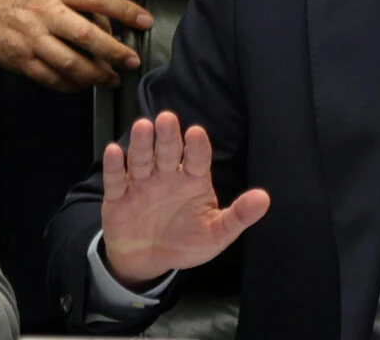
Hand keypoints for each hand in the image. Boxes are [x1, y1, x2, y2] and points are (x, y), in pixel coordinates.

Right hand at [0, 0, 153, 91]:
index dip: (126, 10)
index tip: (145, 21)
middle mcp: (45, 12)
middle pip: (87, 35)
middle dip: (115, 51)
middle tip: (132, 60)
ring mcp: (31, 38)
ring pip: (70, 63)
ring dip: (96, 75)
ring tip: (111, 78)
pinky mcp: (19, 59)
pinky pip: (51, 78)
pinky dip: (71, 84)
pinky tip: (84, 84)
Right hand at [101, 111, 270, 287]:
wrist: (149, 261)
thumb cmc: (186, 241)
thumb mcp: (216, 234)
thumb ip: (238, 216)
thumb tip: (264, 199)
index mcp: (193, 180)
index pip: (198, 159)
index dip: (197, 146)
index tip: (196, 132)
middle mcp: (168, 176)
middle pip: (168, 152)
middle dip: (168, 136)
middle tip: (167, 118)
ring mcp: (142, 184)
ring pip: (142, 160)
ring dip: (142, 144)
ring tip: (143, 126)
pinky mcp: (118, 198)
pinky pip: (116, 180)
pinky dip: (115, 166)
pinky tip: (114, 151)